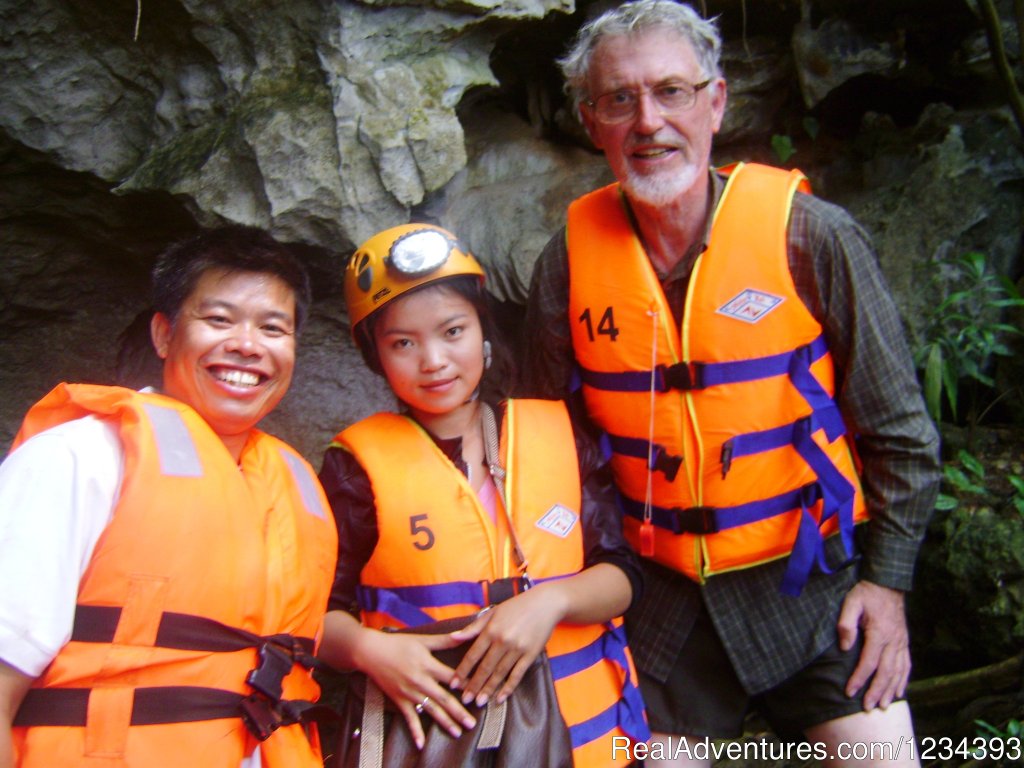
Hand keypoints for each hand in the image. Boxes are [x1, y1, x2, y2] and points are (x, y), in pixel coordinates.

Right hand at [352, 629, 476, 749]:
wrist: (371, 652)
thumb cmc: (398, 644)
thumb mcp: (422, 640)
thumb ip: (444, 641)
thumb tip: (463, 635)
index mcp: (428, 664)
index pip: (451, 677)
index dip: (466, 684)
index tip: (479, 693)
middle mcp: (420, 681)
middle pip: (444, 699)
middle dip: (459, 712)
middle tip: (472, 724)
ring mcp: (409, 693)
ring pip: (430, 710)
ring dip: (444, 722)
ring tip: (457, 732)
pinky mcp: (400, 700)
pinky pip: (409, 718)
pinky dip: (415, 731)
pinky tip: (421, 744)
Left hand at [448, 587, 563, 706]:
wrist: (545, 604)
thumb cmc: (516, 606)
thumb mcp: (492, 612)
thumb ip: (473, 627)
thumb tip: (453, 637)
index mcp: (491, 630)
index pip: (473, 654)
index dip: (462, 670)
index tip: (453, 683)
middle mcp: (503, 641)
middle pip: (485, 667)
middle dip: (473, 685)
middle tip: (465, 700)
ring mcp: (517, 649)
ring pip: (500, 673)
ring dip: (488, 689)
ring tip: (479, 702)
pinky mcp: (530, 655)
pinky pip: (517, 674)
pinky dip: (508, 688)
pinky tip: (500, 698)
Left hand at [836, 580, 909, 709]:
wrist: (888, 582)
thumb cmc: (867, 592)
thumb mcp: (851, 602)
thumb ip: (846, 624)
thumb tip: (845, 647)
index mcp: (879, 632)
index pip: (869, 662)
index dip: (859, 679)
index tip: (850, 692)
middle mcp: (894, 641)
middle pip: (886, 672)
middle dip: (876, 691)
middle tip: (868, 707)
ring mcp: (902, 642)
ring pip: (898, 671)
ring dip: (891, 690)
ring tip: (883, 705)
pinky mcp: (905, 641)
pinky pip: (907, 664)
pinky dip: (904, 680)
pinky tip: (899, 691)